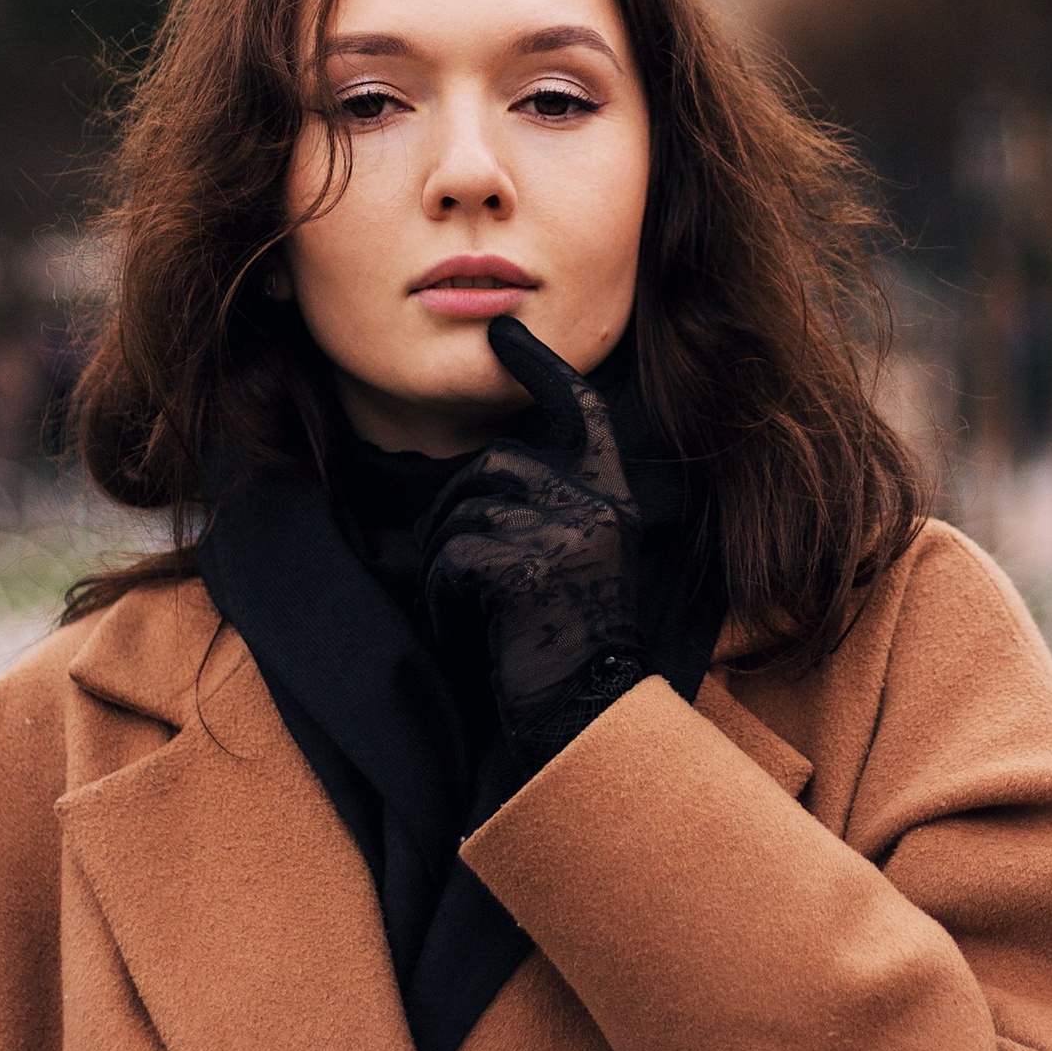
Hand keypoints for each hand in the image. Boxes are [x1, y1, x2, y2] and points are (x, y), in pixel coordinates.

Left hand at [424, 317, 643, 734]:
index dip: (540, 369)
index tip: (505, 335)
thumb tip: (482, 473)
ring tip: (471, 612)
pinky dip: (441, 595)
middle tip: (464, 579)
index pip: (580, 411)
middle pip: (494, 465)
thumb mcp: (577, 560)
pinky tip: (464, 631)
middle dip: (459, 514)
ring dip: (447, 562)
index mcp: (611, 499)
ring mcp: (566, 533)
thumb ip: (551, 508)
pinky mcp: (527, 568)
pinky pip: (452, 556)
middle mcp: (597, 505)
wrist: (586, 715)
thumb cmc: (569, 642)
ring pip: (464, 510)